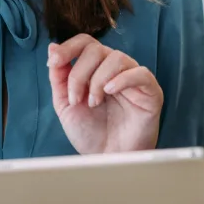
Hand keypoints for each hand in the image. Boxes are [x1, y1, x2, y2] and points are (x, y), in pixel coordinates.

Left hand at [48, 35, 162, 153]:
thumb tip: (52, 48)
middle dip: (79, 73)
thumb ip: (59, 77)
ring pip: (116, 58)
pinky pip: (140, 73)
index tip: (54, 63)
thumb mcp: (65, 104)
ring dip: (97, 80)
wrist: (107, 160)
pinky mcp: (151, 91)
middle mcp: (115, 69)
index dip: (68, 48)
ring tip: (94, 103)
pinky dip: (122, 79)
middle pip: (96, 49)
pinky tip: (109, 92)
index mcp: (96, 68)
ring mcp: (134, 79)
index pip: (85, 43)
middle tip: (76, 99)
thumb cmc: (90, 134)